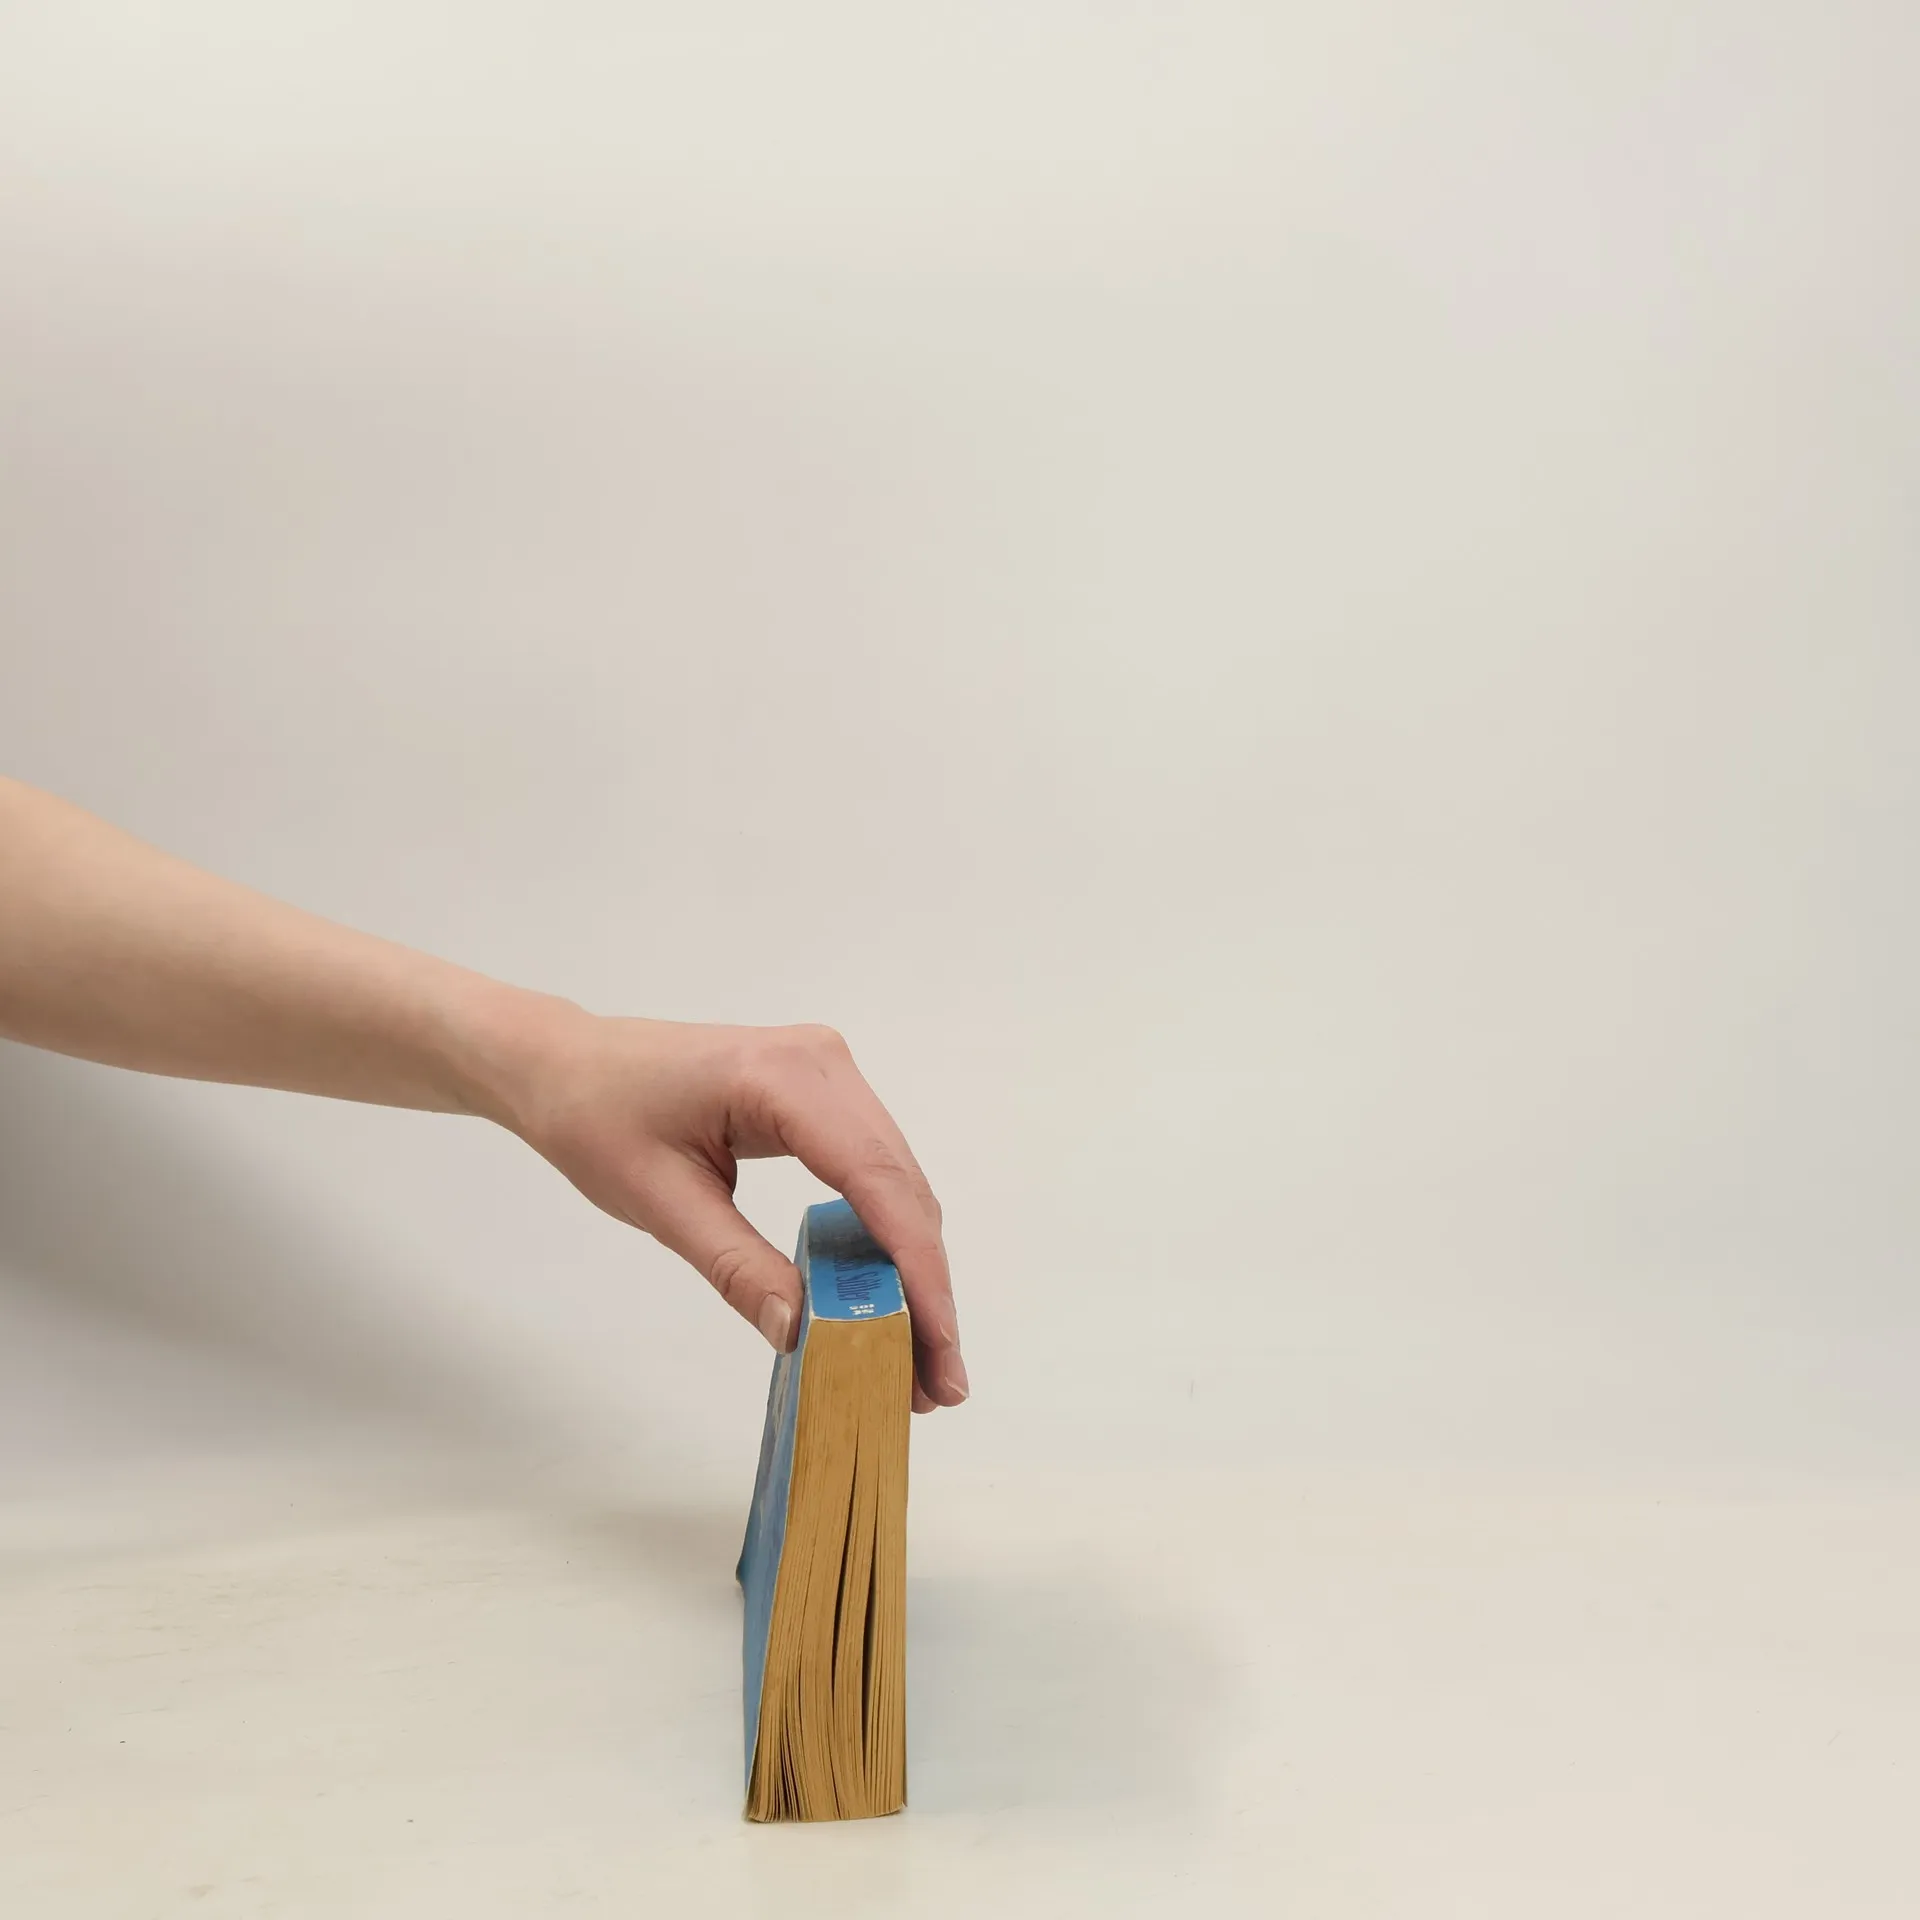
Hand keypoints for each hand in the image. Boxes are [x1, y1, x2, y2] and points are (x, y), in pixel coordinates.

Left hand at [494, 1008, 964, 1412]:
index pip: (874, 1181)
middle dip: (926, 1285)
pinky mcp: (824, 1091)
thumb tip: (806, 1336)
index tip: (938, 1347)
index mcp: (782, 1078)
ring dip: (913, 1266)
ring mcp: (829, 1070)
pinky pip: (874, 1168)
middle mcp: (824, 1062)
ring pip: (898, 1181)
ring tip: (921, 1355)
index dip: (916, 1270)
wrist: (568, 1063)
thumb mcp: (661, 1204)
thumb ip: (739, 1268)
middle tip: (940, 1381)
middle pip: (901, 1186)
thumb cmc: (597, 1120)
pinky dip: (886, 1234)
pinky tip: (889, 1295)